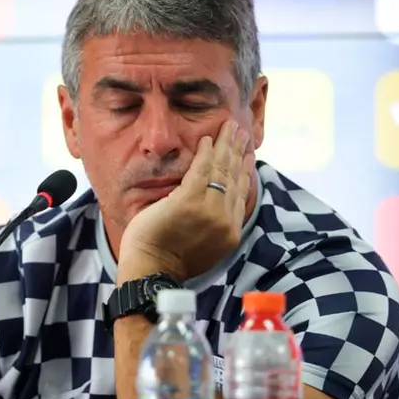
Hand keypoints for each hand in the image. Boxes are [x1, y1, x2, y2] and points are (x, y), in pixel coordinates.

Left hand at [119, 119, 252, 281]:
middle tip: (242, 132)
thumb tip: (216, 207)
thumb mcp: (205, 247)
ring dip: (226, 145)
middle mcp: (224, 220)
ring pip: (221, 170)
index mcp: (229, 232)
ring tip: (230, 128)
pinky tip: (208, 139)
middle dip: (238, 152)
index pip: (240, 194)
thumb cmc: (168, 260)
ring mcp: (208, 210)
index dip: (244, 172)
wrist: (150, 270)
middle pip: (234, 178)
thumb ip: (214, 226)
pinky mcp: (188, 201)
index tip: (248, 156)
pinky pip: (201, 170)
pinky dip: (206, 152)